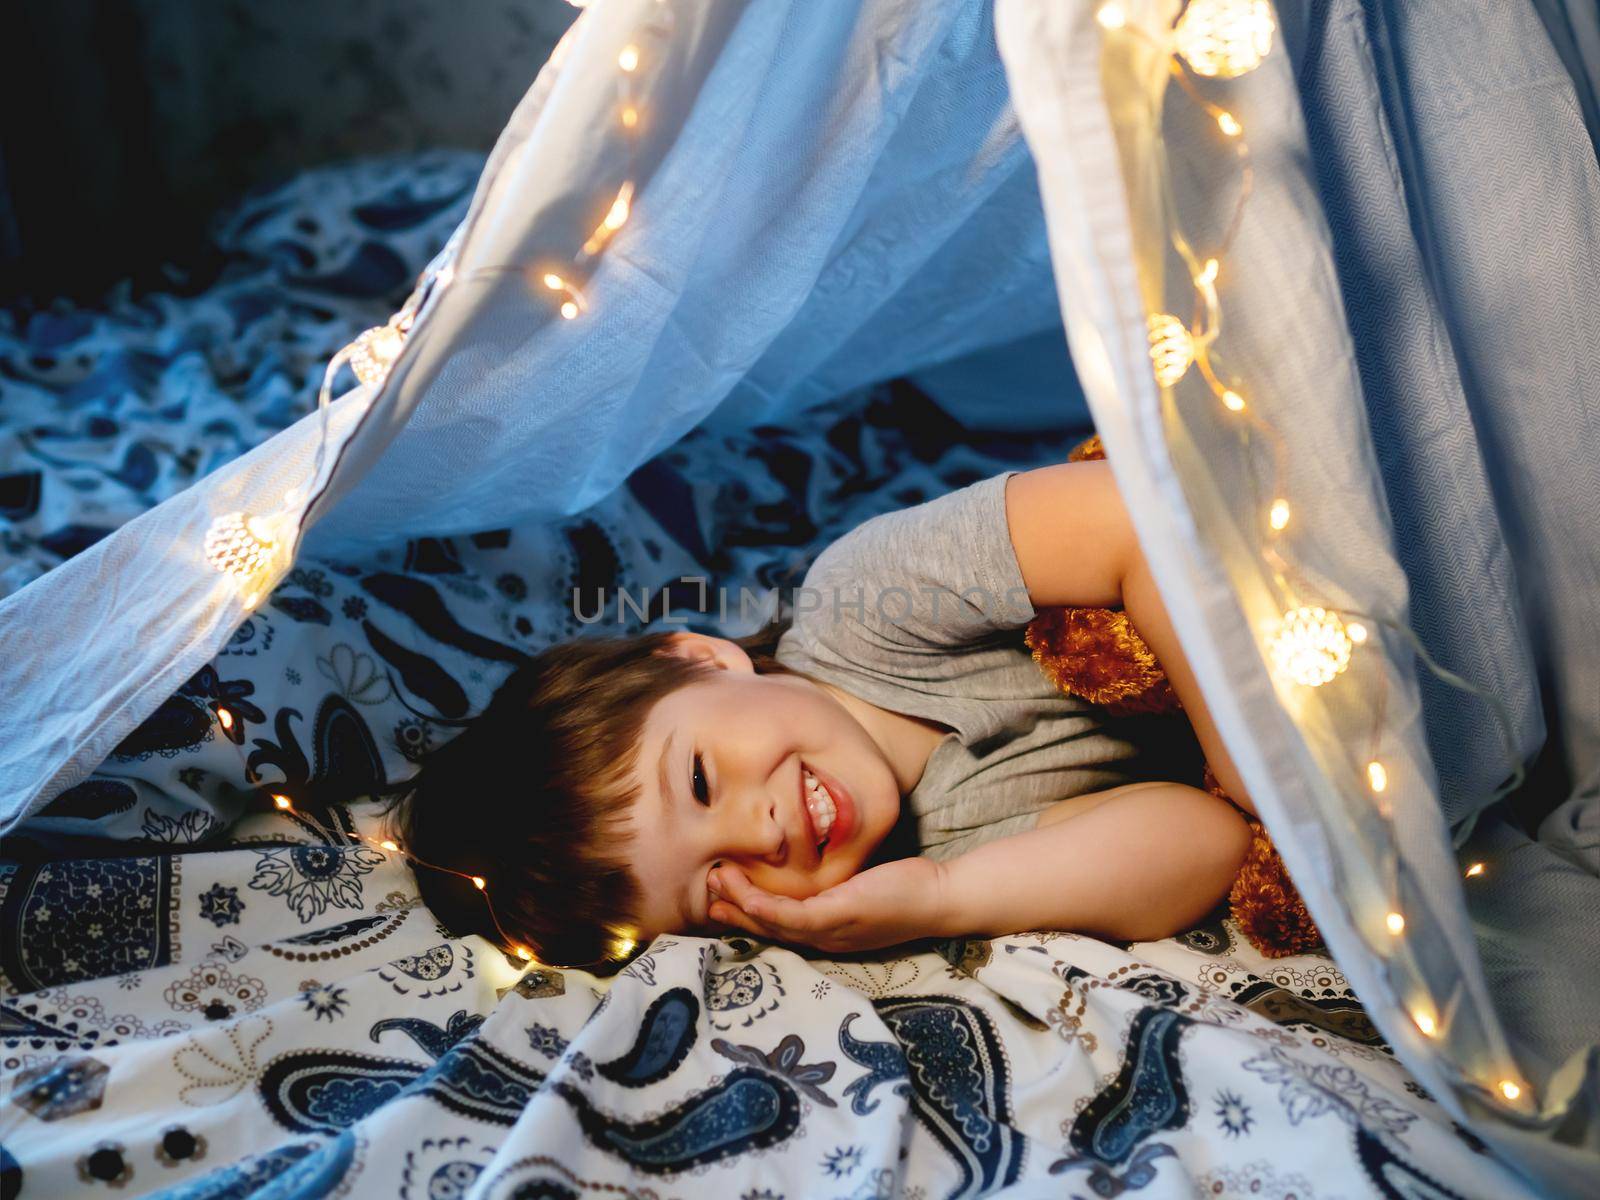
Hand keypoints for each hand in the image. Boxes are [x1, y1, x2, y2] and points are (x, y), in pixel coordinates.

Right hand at [707, 857, 948, 953]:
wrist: (939, 897)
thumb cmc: (900, 888)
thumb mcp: (856, 884)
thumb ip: (829, 881)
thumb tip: (803, 859)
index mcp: (824, 933)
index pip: (776, 928)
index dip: (744, 915)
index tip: (717, 898)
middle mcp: (823, 940)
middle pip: (767, 930)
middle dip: (733, 911)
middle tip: (705, 890)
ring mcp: (830, 934)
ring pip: (774, 924)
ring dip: (742, 905)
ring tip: (717, 880)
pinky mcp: (840, 918)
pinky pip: (795, 917)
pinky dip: (767, 908)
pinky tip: (748, 895)